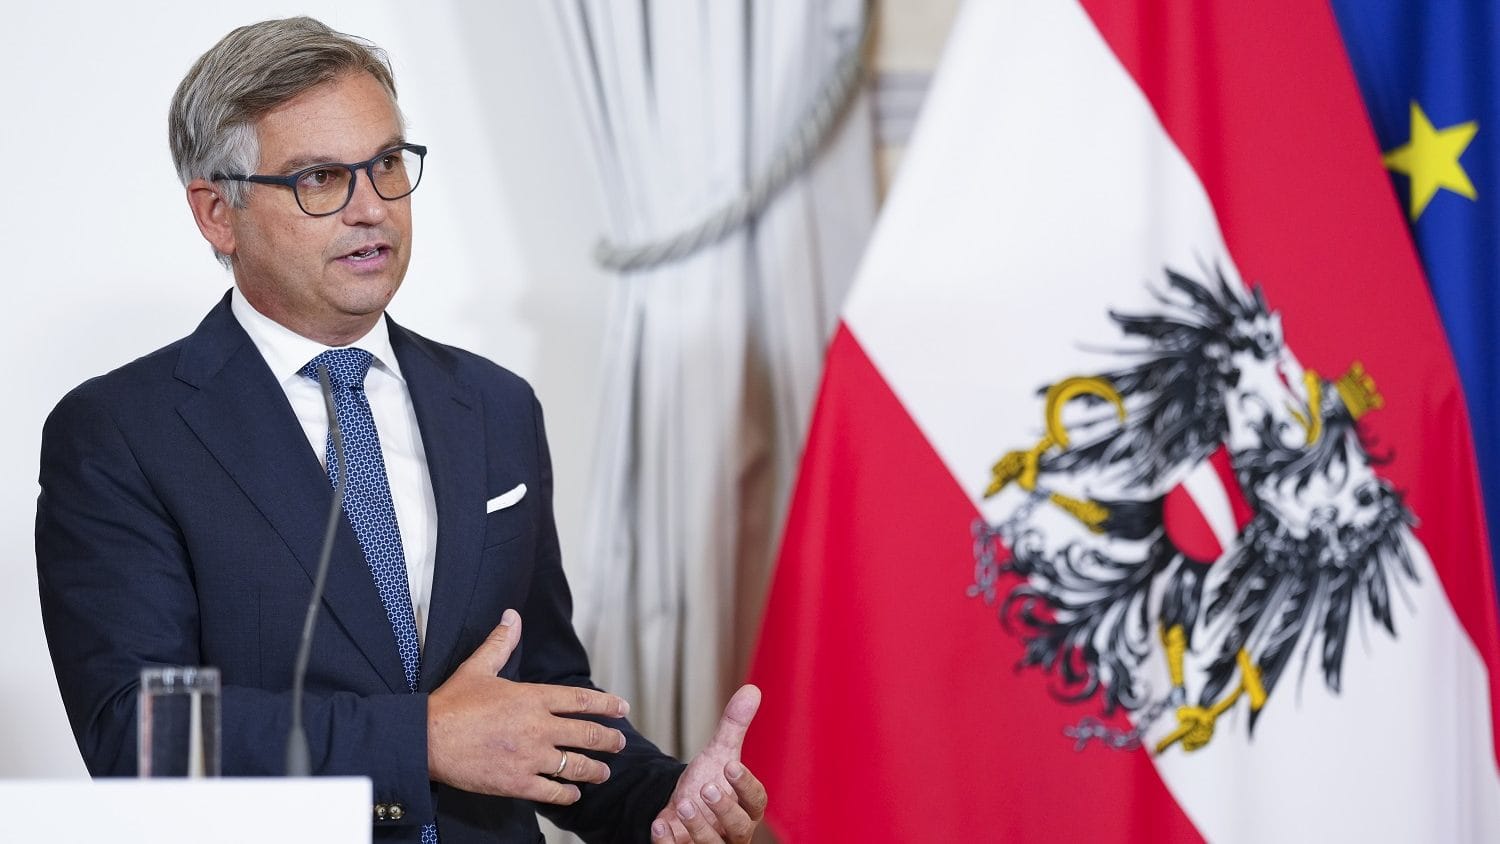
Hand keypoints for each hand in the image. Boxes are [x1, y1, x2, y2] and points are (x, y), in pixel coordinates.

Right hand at [427, 609, 630, 803]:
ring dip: (594, 770)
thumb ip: (501, 643)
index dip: (607, 704)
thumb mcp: (478, 667)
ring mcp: (529, 757)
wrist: (426, 739)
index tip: (622, 709)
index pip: (581, 700)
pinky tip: (573, 794)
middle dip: (609, 740)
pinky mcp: (516, 783)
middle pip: (587, 734)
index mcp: (531, 698)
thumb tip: (512, 617)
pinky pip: (552, 792)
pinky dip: (567, 794)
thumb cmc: (451, 704)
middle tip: (619, 743)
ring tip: (603, 772)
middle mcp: (537, 728)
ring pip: (575, 766)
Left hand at [650, 685, 767, 842]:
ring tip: (683, 803)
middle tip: (706, 787)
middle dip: (723, 809)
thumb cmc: (707, 784)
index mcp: (748, 807)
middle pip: (739, 827)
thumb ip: (734, 727)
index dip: (746, 785)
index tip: (730, 766)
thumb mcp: (719, 755)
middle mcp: (734, 832)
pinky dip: (669, 843)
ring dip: (697, 826)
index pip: (757, 801)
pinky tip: (659, 824)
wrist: (681, 810)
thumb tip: (752, 690)